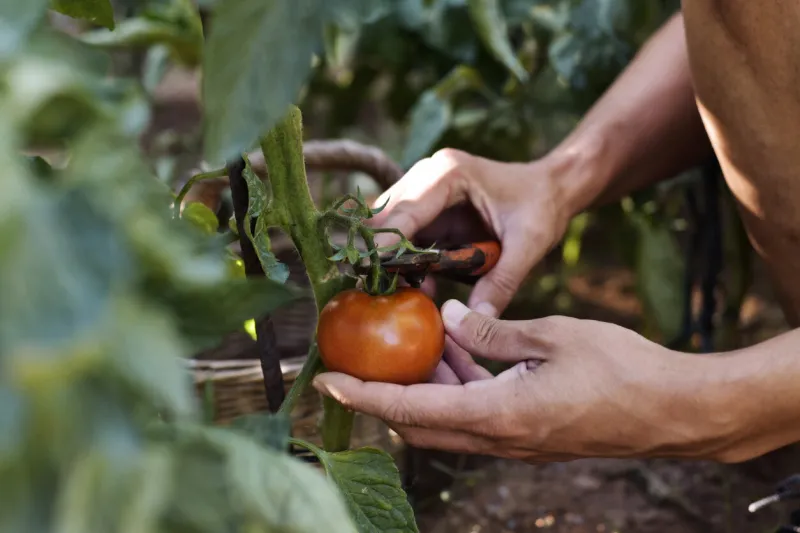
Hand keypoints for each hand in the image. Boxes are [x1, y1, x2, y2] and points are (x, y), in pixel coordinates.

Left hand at [313, 300, 742, 462]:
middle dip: (386, 391)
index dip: (366, 393)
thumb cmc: (621, 369)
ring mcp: (515, 442)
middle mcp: (499, 438)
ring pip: (447, 419)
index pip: (411, 407)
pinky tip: (461, 350)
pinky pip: (476, 415)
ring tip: (418, 340)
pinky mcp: (529, 435)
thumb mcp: (552, 335)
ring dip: (426, 386)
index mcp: (498, 414)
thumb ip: (492, 330)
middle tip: (367, 353)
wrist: (674, 411)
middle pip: (420, 421)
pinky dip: (457, 387)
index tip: (329, 379)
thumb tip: (446, 315)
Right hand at [368, 148, 572, 316]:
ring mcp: (423, 190)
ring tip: (402, 292)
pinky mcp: (427, 209)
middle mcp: (428, 176)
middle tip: (384, 291)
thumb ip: (503, 281)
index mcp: (450, 174)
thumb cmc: (542, 207)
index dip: (387, 245)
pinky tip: (419, 285)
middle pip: (384, 216)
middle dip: (382, 254)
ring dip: (392, 259)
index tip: (374, 276)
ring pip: (387, 226)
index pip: (405, 211)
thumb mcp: (529, 245)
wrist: (552, 188)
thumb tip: (478, 318)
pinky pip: (403, 236)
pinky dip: (405, 261)